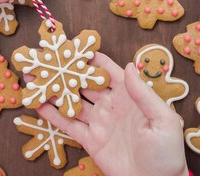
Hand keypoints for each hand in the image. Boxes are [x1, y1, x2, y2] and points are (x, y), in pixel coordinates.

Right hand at [34, 56, 188, 175]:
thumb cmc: (166, 152)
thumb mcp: (163, 120)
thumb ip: (143, 93)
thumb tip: (129, 66)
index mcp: (128, 95)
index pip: (106, 70)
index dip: (89, 58)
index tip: (71, 47)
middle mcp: (110, 104)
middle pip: (83, 83)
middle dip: (64, 71)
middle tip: (44, 60)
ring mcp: (98, 122)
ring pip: (71, 101)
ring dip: (53, 90)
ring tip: (33, 78)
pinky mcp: (89, 140)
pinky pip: (68, 124)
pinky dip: (52, 114)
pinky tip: (37, 103)